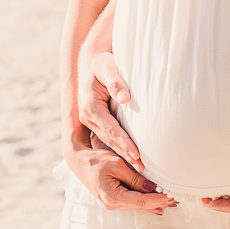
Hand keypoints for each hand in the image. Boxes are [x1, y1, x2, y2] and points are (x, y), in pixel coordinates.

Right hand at [65, 140, 174, 214]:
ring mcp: (111, 203)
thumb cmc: (96, 160)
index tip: (170, 196)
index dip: (157, 199)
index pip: (140, 201)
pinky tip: (157, 204)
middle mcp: (111, 204)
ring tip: (170, 201)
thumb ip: (135, 177)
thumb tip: (151, 187)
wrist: (79, 162)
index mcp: (112, 196)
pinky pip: (132, 202)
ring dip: (153, 203)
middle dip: (159, 203)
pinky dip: (145, 202)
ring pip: (137, 205)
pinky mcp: (113, 200)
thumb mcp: (117, 164)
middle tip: (176, 200)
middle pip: (140, 206)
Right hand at [78, 50, 141, 170]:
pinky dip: (119, 147)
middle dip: (125, 154)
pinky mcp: (96, 121)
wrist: (91, 60)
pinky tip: (130, 156)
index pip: (110, 129)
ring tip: (139, 167)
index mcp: (90, 106)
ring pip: (108, 141)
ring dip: (123, 154)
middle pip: (109, 139)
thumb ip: (116, 82)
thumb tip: (125, 98)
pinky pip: (108, 137)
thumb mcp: (108, 67)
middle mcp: (87, 116)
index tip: (136, 154)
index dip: (124, 142)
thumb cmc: (102, 63)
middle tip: (141, 168)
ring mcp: (90, 120)